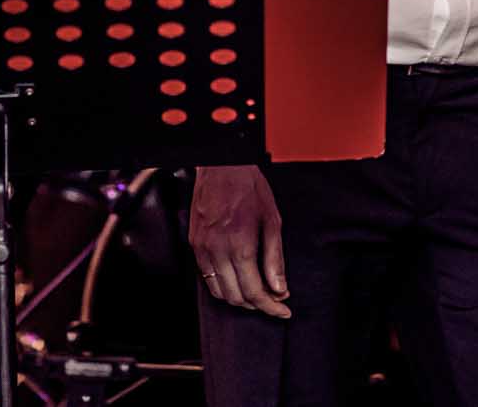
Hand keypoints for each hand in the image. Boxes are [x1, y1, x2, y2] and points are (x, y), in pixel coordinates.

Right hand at [189, 165, 290, 317]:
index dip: (271, 307)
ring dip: (239, 298)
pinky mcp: (194, 244)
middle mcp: (217, 250)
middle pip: (236, 296)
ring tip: (256, 293)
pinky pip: (206, 276)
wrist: (222, 165)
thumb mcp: (272, 220)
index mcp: (240, 244)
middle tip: (273, 303)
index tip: (283, 311)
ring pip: (219, 291)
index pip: (254, 291)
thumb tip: (279, 289)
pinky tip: (237, 279)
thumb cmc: (250, 187)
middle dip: (257, 305)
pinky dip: (223, 285)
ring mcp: (202, 248)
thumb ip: (275, 259)